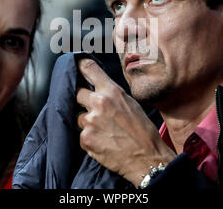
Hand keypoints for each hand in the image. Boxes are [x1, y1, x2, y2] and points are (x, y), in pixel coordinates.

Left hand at [76, 58, 175, 186]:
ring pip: (79, 117)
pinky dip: (89, 138)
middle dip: (83, 100)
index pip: (88, 69)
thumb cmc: (143, 131)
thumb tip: (98, 89)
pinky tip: (103, 141)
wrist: (147, 157)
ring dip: (87, 122)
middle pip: (77, 93)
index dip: (79, 66)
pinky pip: (81, 134)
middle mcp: (99, 103)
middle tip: (95, 110)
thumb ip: (112, 94)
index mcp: (112, 91)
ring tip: (104, 131)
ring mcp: (90, 121)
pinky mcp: (86, 139)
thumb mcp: (130, 103)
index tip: (75, 65)